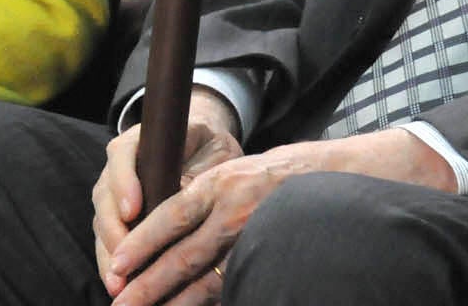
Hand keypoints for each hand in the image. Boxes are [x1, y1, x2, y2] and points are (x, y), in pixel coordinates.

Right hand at [92, 89, 242, 282]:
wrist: (201, 144)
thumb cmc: (209, 145)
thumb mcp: (212, 151)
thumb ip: (200, 170)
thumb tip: (184, 199)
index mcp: (140, 142)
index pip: (123, 155)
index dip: (124, 182)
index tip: (133, 210)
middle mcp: (118, 166)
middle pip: (104, 195)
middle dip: (113, 230)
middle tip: (124, 261)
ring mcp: (114, 192)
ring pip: (102, 221)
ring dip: (108, 253)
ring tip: (118, 284)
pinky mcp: (117, 215)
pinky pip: (107, 238)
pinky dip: (111, 262)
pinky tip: (118, 286)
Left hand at [102, 129, 454, 304]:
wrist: (351, 174)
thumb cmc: (289, 175)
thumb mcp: (242, 173)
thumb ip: (209, 199)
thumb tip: (172, 225)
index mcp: (221, 183)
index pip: (170, 215)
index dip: (141, 244)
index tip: (117, 266)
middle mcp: (235, 208)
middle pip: (182, 254)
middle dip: (148, 282)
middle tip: (120, 301)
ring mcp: (257, 234)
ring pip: (206, 277)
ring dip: (174, 300)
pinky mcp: (273, 252)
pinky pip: (235, 285)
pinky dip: (212, 301)